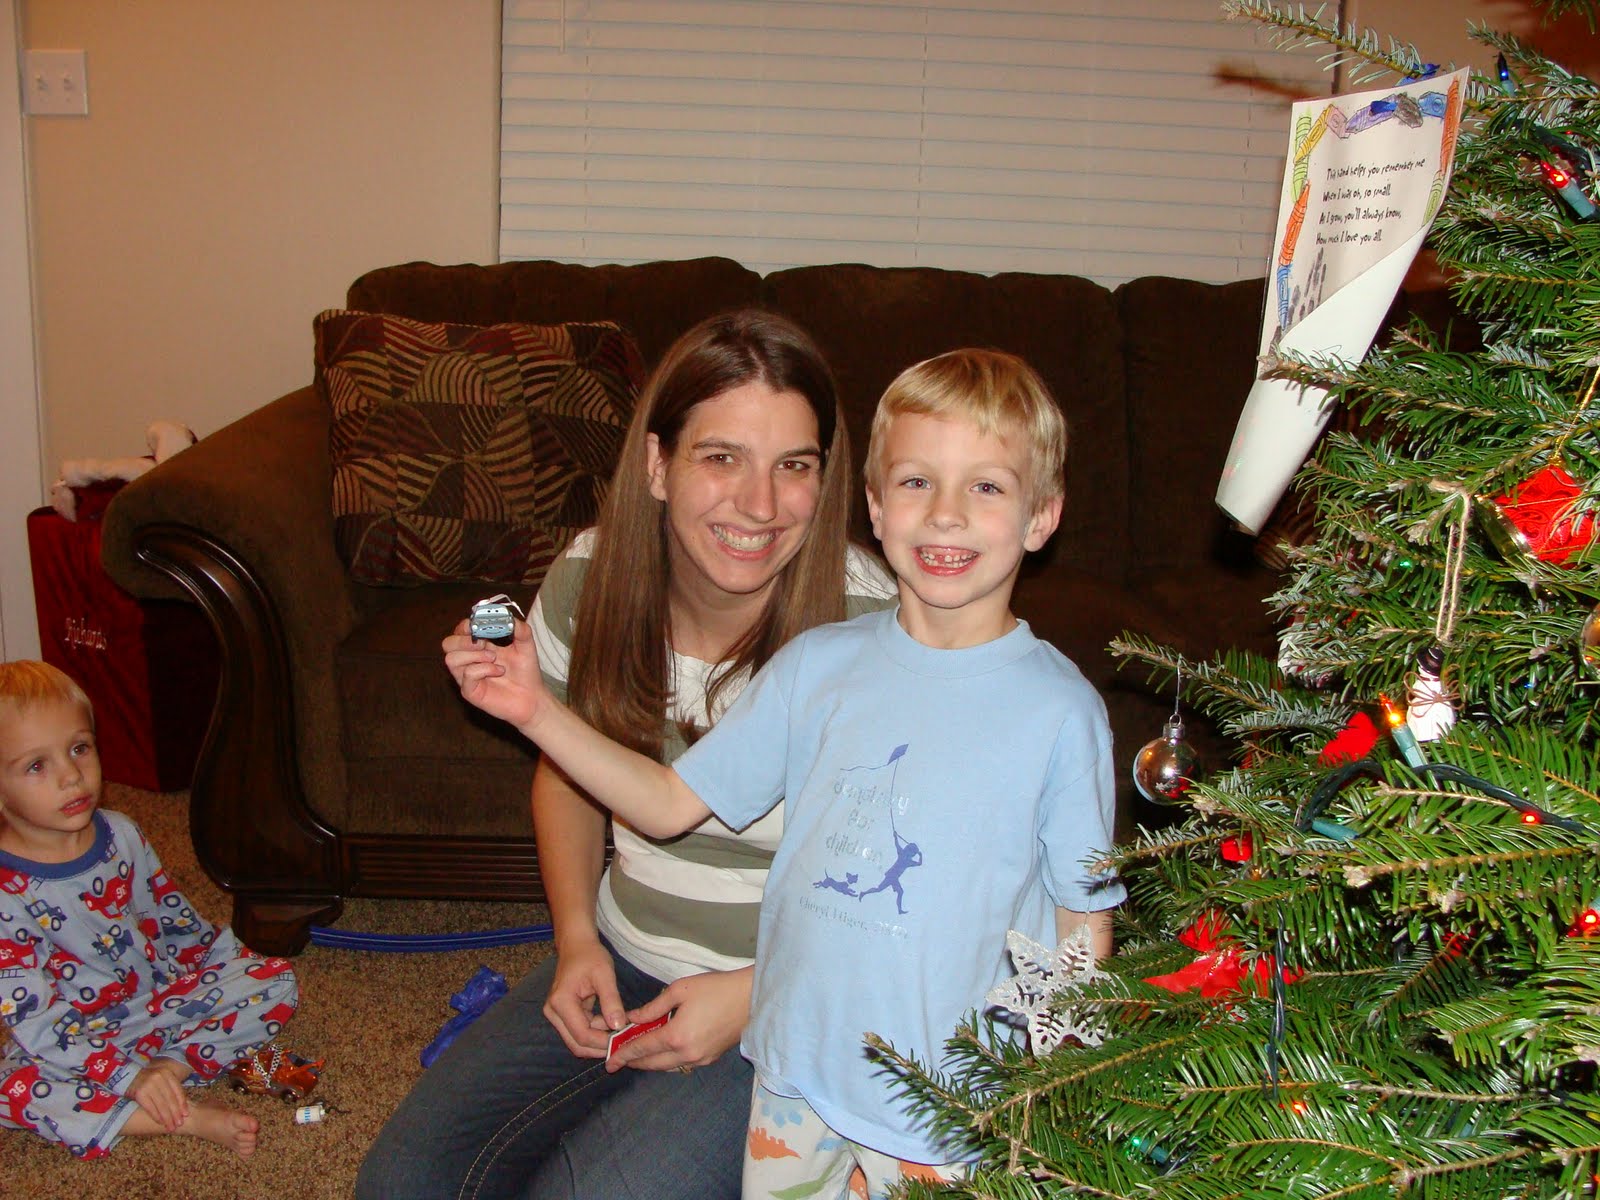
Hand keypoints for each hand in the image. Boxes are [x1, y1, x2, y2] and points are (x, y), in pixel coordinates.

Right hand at [128, 1059, 188, 1132]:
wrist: (128, 1077)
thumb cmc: (149, 1080)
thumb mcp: (161, 1079)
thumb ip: (170, 1088)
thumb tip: (182, 1106)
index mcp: (167, 1073)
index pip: (177, 1090)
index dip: (182, 1103)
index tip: (186, 1114)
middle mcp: (159, 1077)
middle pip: (170, 1099)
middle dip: (176, 1113)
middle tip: (179, 1124)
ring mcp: (149, 1085)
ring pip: (161, 1104)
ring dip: (167, 1118)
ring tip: (171, 1127)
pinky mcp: (140, 1093)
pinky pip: (150, 1107)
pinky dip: (156, 1116)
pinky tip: (161, 1122)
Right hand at [442, 617, 545, 729]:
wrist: (532, 696)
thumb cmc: (525, 671)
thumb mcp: (526, 644)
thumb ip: (519, 628)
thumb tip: (507, 617)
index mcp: (478, 645)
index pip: (460, 631)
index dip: (466, 625)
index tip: (479, 624)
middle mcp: (468, 660)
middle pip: (447, 643)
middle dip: (464, 640)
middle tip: (483, 644)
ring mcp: (467, 676)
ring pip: (451, 659)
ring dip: (474, 655)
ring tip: (494, 658)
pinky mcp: (470, 691)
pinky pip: (466, 675)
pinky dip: (484, 669)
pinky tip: (499, 671)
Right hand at [543, 937, 625, 1058]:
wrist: (576, 945)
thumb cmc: (590, 955)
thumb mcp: (604, 975)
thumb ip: (611, 1000)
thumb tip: (619, 1026)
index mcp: (561, 1002)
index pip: (582, 1034)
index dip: (602, 1042)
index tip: (623, 1041)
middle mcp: (553, 1012)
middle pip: (576, 1043)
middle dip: (600, 1047)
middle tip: (623, 1044)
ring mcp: (556, 1015)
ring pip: (578, 1040)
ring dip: (599, 1040)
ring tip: (621, 1034)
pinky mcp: (563, 1014)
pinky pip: (580, 1031)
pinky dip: (596, 1032)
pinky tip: (612, 1026)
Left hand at [605, 967, 751, 1073]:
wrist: (751, 998)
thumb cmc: (716, 988)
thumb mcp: (681, 990)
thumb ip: (654, 1007)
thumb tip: (634, 1018)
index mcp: (677, 1036)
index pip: (642, 1049)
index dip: (624, 1054)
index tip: (609, 1061)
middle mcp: (687, 1054)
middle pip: (652, 1064)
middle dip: (633, 1062)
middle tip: (618, 1059)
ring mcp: (700, 1059)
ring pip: (666, 1067)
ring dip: (650, 1063)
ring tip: (636, 1056)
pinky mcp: (710, 1059)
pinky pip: (680, 1065)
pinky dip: (666, 1061)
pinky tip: (661, 1052)